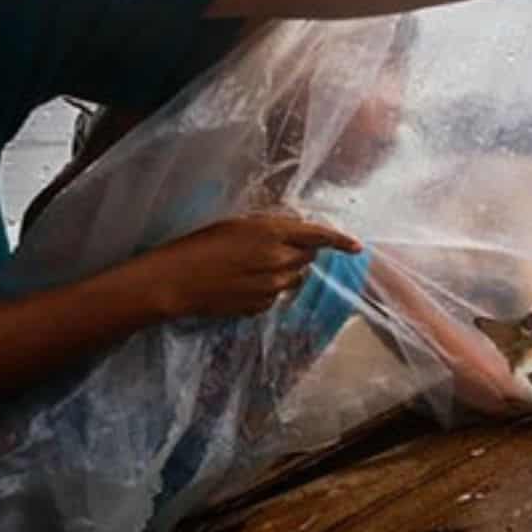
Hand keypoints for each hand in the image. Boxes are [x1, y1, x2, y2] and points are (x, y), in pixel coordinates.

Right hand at [137, 214, 362, 319]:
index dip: (341, 241)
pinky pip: (275, 296)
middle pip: (308, 257)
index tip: (357, 247)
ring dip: (283, 271)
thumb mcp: (236, 226)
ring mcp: (273, 287)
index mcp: (272, 233)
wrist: (174, 281)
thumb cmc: (199, 245)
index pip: (319, 235)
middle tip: (272, 248)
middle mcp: (279, 260)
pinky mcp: (262, 306)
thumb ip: (270, 230)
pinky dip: (266, 289)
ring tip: (249, 267)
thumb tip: (294, 235)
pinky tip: (240, 284)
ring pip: (293, 277)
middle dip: (299, 252)